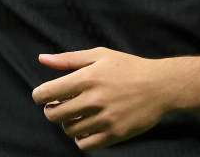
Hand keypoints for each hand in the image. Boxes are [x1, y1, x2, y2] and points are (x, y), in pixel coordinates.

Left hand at [32, 47, 175, 150]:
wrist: (160, 86)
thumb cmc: (128, 67)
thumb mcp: (99, 55)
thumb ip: (68, 59)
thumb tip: (41, 59)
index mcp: (87, 77)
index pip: (48, 93)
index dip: (39, 96)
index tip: (42, 97)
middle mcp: (94, 99)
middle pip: (55, 115)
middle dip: (51, 111)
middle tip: (59, 106)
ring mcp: (105, 118)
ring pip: (69, 130)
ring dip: (67, 124)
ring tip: (76, 115)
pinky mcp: (115, 134)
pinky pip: (85, 144)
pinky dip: (81, 139)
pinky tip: (86, 128)